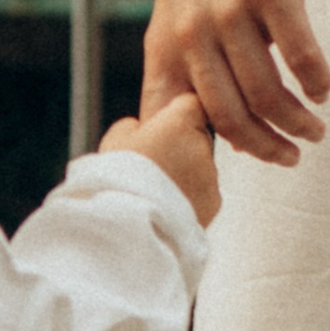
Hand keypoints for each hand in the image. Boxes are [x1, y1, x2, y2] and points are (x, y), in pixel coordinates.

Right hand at [100, 94, 220, 225]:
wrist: (131, 227)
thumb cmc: (118, 180)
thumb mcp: (114, 141)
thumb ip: (132, 127)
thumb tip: (139, 128)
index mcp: (179, 123)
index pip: (191, 103)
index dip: (176, 114)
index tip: (163, 125)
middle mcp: (202, 146)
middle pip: (198, 136)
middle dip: (181, 145)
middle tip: (153, 163)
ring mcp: (211, 175)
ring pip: (201, 166)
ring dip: (185, 173)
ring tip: (155, 191)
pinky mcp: (214, 202)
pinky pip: (204, 192)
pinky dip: (190, 197)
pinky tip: (165, 206)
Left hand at [143, 0, 328, 166]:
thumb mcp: (177, 1)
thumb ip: (187, 54)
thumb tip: (201, 111)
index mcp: (167, 40)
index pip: (179, 117)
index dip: (207, 153)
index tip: (239, 163)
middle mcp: (193, 33)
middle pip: (230, 116)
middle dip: (265, 147)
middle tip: (291, 157)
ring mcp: (229, 12)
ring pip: (267, 94)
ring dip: (297, 122)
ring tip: (315, 128)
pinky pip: (300, 55)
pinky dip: (316, 82)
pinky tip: (324, 89)